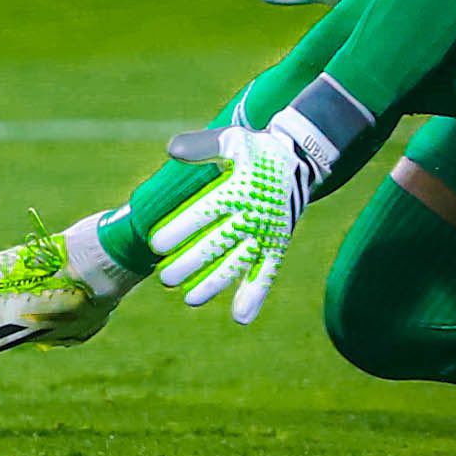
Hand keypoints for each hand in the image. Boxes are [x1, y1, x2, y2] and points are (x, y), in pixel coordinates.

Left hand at [145, 116, 329, 324]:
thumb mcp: (231, 138)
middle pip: (219, 243)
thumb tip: (171, 151)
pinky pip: (267, 273)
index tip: (156, 244)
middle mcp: (255, 213)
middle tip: (165, 278)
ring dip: (216, 284)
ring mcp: (268, 232)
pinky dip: (255, 295)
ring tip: (190, 300)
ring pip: (240, 263)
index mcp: (240, 187)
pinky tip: (240, 317)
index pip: (206, 212)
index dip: (181, 229)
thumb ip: (201, 145)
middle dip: (191, 263)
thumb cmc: (256, 149)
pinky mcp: (279, 244)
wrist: (299, 158)